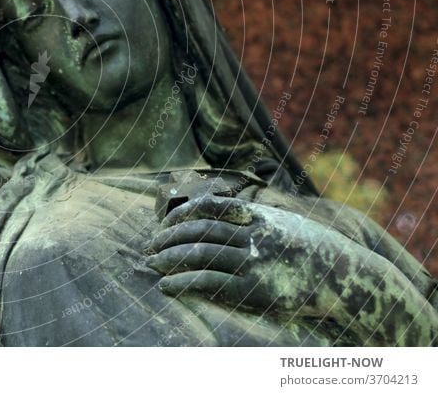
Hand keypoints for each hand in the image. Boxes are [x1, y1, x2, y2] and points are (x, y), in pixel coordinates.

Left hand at [144, 194, 437, 344]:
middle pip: (198, 231)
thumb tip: (223, 213)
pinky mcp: (254, 289)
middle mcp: (253, 234)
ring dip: (169, 258)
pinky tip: (166, 285)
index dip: (182, 213)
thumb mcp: (284, 221)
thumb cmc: (313, 248)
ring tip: (152, 264)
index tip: (165, 221)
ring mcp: (253, 261)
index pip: (209, 206)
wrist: (347, 277)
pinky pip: (208, 282)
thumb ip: (254, 217)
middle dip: (169, 238)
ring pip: (199, 255)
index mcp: (259, 215)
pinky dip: (182, 282)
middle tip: (150, 246)